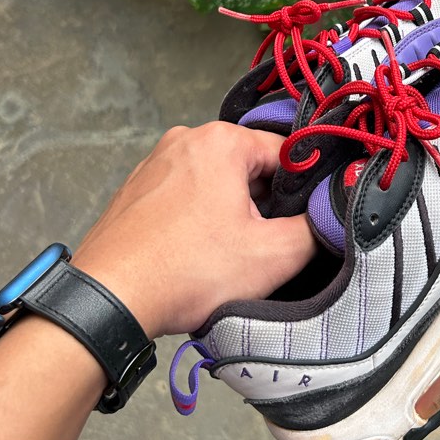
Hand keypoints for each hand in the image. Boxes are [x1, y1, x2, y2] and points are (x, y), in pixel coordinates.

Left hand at [72, 122, 316, 339]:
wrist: (109, 298)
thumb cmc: (184, 271)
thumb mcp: (273, 255)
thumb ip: (316, 229)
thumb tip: (329, 217)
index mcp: (221, 140)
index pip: (286, 152)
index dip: (303, 189)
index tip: (303, 221)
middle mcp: (185, 141)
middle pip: (250, 167)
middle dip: (262, 205)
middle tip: (261, 247)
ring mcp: (154, 165)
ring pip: (216, 184)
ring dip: (229, 216)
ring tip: (223, 257)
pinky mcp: (136, 192)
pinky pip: (184, 199)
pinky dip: (197, 223)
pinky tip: (195, 256)